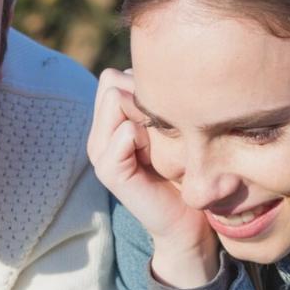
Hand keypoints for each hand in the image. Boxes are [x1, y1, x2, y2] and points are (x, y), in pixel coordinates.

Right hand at [88, 69, 217, 284]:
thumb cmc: (188, 173)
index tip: (175, 112)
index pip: (114, 77)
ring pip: (114, 99)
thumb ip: (160, 103)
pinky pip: (121, 134)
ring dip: (146, 112)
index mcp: (112, 123)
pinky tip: (160, 154)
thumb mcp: (175, 130)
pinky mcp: (110, 172)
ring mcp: (100, 153)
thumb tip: (167, 66)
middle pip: (111, 82)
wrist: (190, 224)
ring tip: (165, 139)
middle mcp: (100, 135)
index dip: (145, 86)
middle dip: (144, 94)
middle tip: (170, 124)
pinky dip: (142, 136)